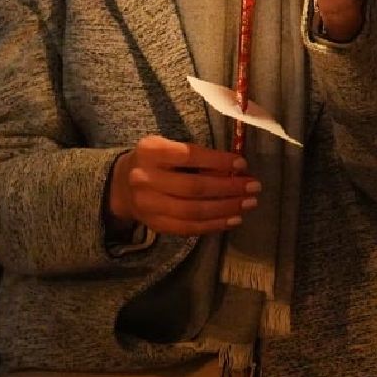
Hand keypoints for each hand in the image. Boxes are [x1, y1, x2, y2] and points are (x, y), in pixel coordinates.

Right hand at [106, 135, 260, 237]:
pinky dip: (214, 225)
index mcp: (150, 152)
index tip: (243, 163)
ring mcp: (148, 206)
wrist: (122, 185)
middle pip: (193, 187)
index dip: (217, 161)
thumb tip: (236, 168)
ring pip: (193, 211)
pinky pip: (189, 228)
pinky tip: (233, 219)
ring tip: (249, 203)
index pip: (188, 156)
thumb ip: (197, 156)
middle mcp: (145, 179)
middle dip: (228, 187)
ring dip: (226, 208)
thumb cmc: (155, 161)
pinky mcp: (156, 225)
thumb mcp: (168, 148)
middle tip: (254, 186)